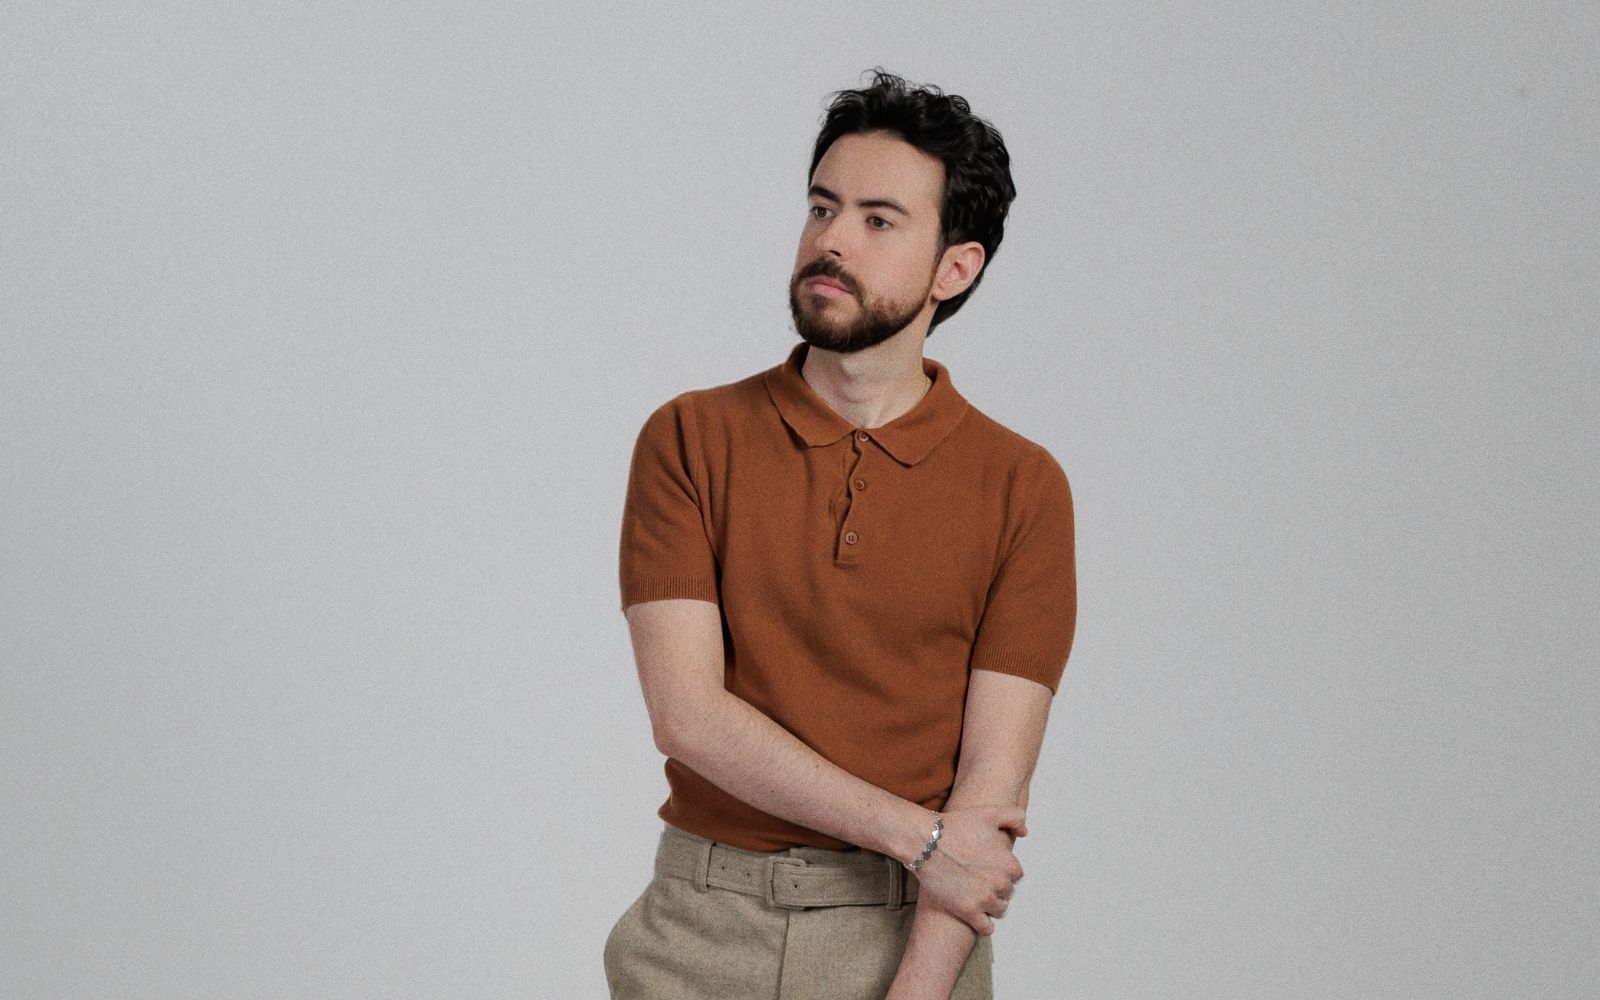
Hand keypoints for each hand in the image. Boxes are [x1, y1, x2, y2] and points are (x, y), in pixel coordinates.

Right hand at [910, 805, 1025, 935]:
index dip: (1003, 871)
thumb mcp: (989, 813)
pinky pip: (986, 928)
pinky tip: (975, 914)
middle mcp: (1001, 884)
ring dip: (991, 905)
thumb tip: (1025, 832)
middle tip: (980, 880)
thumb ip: (1014, 817)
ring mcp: (985, 899)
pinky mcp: (968, 912)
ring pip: (999, 910)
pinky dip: (983, 924)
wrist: (926, 842)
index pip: (1016, 875)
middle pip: (1008, 893)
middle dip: (996, 887)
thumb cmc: (955, 826)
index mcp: (1010, 864)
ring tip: (977, 896)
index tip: (990, 868)